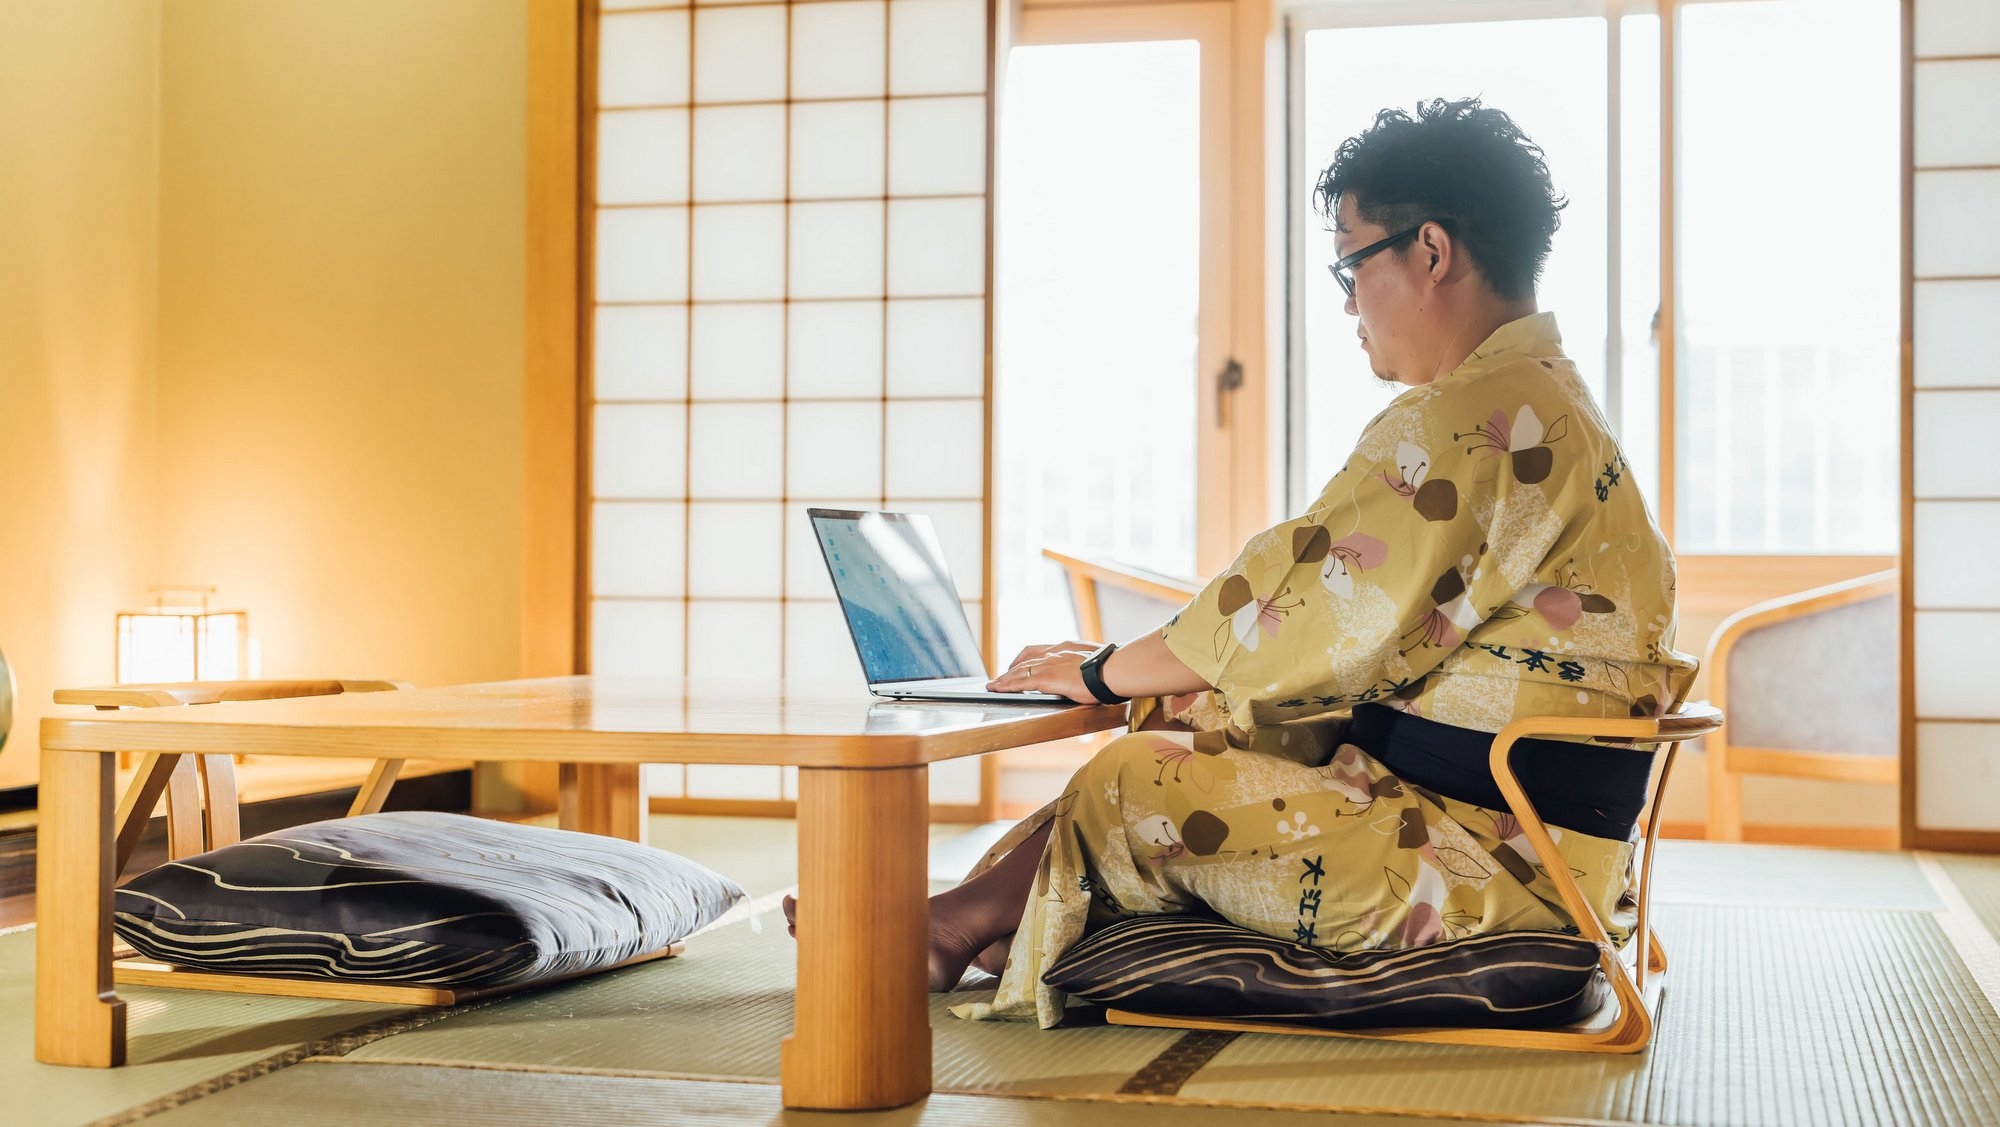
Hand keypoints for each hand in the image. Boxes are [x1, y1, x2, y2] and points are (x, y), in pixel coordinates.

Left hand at [986, 640, 1102, 703]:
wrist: (1113, 670)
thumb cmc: (1112, 669)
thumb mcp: (1096, 662)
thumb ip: (1086, 666)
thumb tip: (1090, 674)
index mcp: (1066, 647)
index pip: (1038, 651)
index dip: (1025, 658)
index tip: (1016, 663)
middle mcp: (1054, 653)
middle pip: (1025, 660)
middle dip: (1011, 670)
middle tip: (1000, 678)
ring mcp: (1049, 664)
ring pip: (1020, 671)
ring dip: (1005, 679)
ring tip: (994, 685)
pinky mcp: (1047, 678)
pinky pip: (1021, 682)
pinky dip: (1007, 685)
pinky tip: (998, 689)